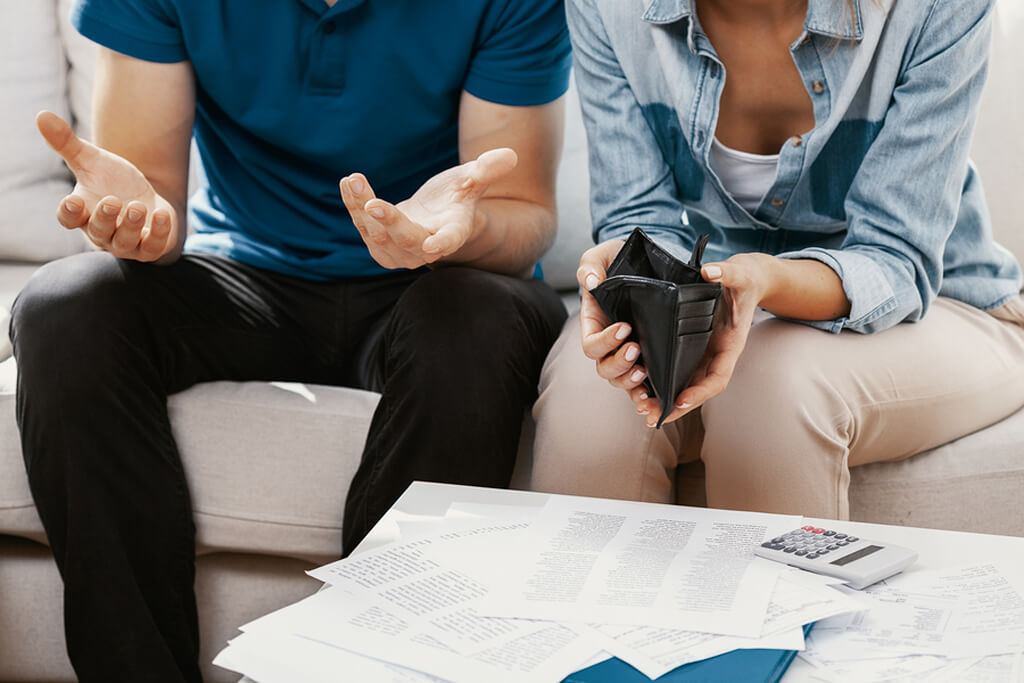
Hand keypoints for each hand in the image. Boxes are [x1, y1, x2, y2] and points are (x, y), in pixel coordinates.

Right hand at [36, 111, 177, 261]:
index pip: (68, 218)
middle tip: (113, 201)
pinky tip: (162, 215)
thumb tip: (42, 115)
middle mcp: (102, 232)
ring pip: (124, 242)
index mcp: (83, 212)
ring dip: (131, 226)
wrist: (144, 197)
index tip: (73, 201)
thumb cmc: (112, 181)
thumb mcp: (92, 160)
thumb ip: (67, 143)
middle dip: (105, 217)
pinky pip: (154, 247)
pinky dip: (159, 233)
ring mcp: (126, 242)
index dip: (69, 213)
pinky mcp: (150, 247)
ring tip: (139, 206)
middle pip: (98, 231)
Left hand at [340, 148, 517, 269]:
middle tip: (373, 204)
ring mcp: (402, 250)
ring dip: (362, 210)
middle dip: (390, 224)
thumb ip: (486, 170)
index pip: (449, 241)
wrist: (435, 218)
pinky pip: (364, 228)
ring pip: (379, 237)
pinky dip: (354, 206)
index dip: (442, 244)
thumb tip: (510, 155)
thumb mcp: (471, 180)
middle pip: (407, 241)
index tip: (432, 245)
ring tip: (354, 181)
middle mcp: (426, 247)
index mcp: (453, 232)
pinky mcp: (381, 245)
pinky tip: (348, 183)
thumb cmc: (456, 197)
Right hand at [577, 239, 653, 398]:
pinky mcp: (646, 354)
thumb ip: (590, 265)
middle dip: (619, 363)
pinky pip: (640, 381)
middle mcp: (608, 342)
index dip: (605, 341)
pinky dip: (644, 390)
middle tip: (636, 350)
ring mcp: (626, 350)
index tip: (625, 327)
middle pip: (604, 367)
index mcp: (595, 322)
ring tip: (645, 371)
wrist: (647, 260)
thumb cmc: (619, 258)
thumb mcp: (602, 254)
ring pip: (620, 379)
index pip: (592, 344)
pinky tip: (653, 392)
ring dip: (630, 380)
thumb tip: (590, 281)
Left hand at [633, 253, 771, 426]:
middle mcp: (714, 356)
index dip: (699, 392)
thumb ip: (726, 273)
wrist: (744, 281)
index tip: (679, 401)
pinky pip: (674, 371)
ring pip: (683, 385)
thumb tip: (710, 272)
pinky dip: (660, 383)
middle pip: (696, 389)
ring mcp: (701, 354)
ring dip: (663, 400)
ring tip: (641, 409)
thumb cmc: (743, 280)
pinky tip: (640, 390)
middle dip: (675, 407)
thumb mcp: (738, 274)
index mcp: (729, 346)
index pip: (717, 378)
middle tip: (650, 415)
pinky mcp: (688, 348)